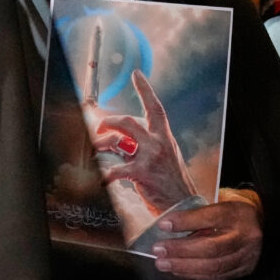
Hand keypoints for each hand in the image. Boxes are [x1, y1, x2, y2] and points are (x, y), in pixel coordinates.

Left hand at [92, 70, 196, 214]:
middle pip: (127, 121)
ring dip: (101, 143)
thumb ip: (147, 144)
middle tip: (99, 129)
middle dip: (108, 122)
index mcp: (165, 137)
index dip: (145, 90)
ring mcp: (150, 158)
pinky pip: (115, 169)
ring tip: (95, 150)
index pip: (155, 108)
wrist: (185, 206)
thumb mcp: (165, 156)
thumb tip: (123, 137)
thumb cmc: (171, 182)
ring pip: (117, 139)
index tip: (136, 74)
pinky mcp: (141, 174)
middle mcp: (158, 143)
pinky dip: (104, 174)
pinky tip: (102, 179)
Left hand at [151, 188, 262, 279]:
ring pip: (215, 265)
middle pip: (212, 247)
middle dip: (181, 250)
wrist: (258, 221)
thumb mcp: (216, 201)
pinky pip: (218, 276)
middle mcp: (245, 236)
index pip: (210, 218)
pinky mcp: (245, 269)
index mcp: (236, 213)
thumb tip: (164, 223)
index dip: (185, 222)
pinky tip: (178, 271)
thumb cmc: (229, 210)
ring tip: (163, 264)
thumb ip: (195, 212)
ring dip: (184, 267)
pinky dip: (195, 275)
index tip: (163, 225)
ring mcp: (247, 255)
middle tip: (158, 250)